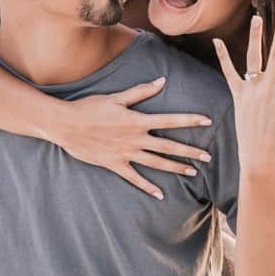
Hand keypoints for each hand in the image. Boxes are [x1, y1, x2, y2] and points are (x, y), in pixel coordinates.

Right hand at [49, 77, 213, 198]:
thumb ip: (140, 91)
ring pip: (156, 163)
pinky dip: (147, 187)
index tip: (208, 121)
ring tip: (192, 172)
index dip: (190, 120)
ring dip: (175, 167)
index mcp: (137, 120)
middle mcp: (135, 139)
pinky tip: (160, 194)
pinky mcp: (114, 164)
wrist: (65, 125)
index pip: (170, 120)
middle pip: (168, 146)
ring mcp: (125, 154)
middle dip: (190, 151)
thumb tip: (162, 81)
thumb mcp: (116, 97)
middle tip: (209, 157)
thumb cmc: (89, 107)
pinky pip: (134, 178)